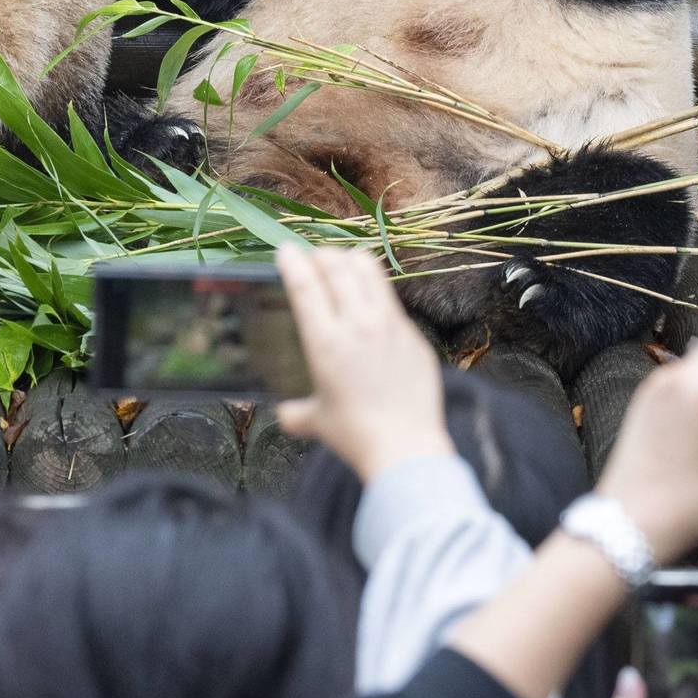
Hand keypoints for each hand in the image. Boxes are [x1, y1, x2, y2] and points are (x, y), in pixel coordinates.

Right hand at [275, 243, 450, 482]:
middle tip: (312, 256)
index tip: (285, 249)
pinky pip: (391, 298)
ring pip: (369, 270)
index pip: (305, 285)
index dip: (293, 261)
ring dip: (350, 260)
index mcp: (326, 342)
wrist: (406, 447)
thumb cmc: (355, 436)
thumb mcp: (317, 421)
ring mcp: (390, 324)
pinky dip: (375, 289)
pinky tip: (371, 299)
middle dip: (320, 254)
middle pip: (337, 266)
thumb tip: (284, 415)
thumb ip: (296, 413)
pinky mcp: (413, 333)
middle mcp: (358, 324)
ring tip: (342, 262)